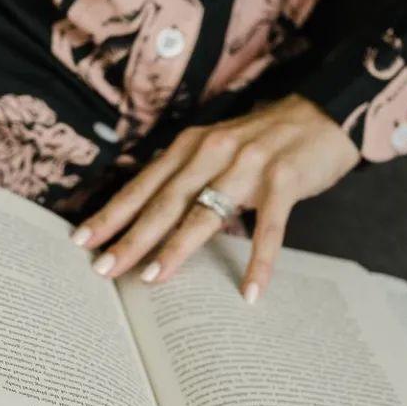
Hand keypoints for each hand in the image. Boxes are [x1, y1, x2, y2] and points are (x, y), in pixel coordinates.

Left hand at [73, 95, 359, 301]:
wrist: (324, 115)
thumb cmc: (261, 141)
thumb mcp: (214, 149)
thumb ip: (184, 177)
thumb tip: (144, 218)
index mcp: (189, 146)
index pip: (143, 186)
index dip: (112, 213)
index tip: (82, 240)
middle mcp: (212, 152)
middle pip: (164, 202)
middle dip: (131, 237)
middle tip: (103, 268)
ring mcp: (248, 165)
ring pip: (205, 213)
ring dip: (177, 248)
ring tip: (153, 278)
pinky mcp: (285, 179)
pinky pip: (270, 227)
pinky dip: (260, 261)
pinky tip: (250, 291)